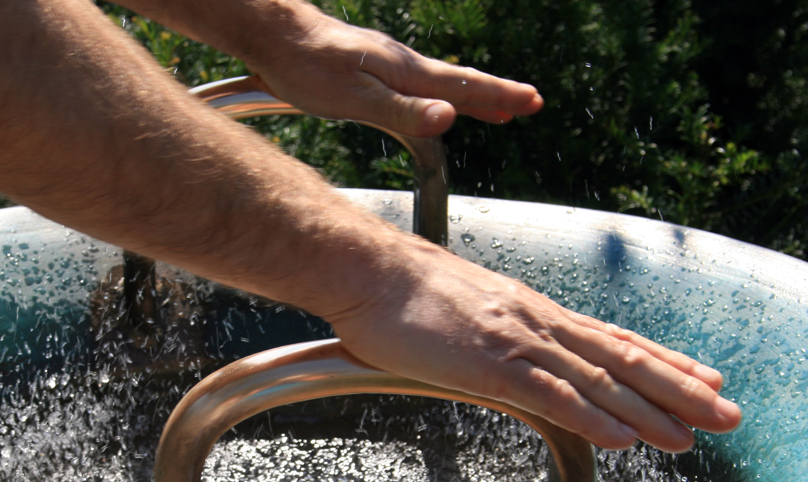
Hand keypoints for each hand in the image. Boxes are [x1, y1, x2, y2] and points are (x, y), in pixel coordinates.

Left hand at [241, 7, 542, 136]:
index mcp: (407, 73)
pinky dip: (441, 94)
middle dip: (497, 95)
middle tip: (529, 104)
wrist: (275, 34)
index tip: (532, 102)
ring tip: (496, 109)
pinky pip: (420, 83)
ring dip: (473, 96)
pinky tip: (436, 100)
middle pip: (460, 83)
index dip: (500, 97)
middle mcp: (404, 65)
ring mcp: (389, 64)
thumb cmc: (308, 69)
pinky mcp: (372, 67)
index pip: (464, 88)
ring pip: (441, 83)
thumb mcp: (356, 99)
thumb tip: (449, 120)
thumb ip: (403, 111)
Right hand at [323, 237, 741, 452]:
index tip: (706, 380)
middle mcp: (541, 323)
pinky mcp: (490, 363)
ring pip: (599, 379)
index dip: (666, 361)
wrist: (368, 269)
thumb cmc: (407, 294)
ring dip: (650, 411)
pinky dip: (592, 416)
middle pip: (625, 359)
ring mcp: (519, 341)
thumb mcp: (470, 312)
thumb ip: (502, 338)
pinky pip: (551, 394)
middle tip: (729, 417)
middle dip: (681, 391)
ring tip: (692, 439)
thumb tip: (518, 360)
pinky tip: (623, 439)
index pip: (616, 339)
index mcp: (537, 313)